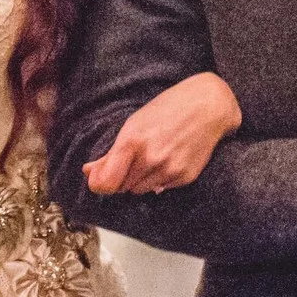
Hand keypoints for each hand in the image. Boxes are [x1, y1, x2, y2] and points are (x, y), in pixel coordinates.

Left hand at [83, 72, 242, 194]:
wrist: (207, 106)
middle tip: (132, 158)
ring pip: (141, 190)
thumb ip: (111, 153)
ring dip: (140, 179)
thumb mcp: (134, 124)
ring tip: (152, 156)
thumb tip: (88, 172)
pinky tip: (168, 159)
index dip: (99, 183)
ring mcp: (169, 169)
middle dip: (122, 176)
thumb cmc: (168, 109)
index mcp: (133, 141)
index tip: (99, 180)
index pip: (107, 182)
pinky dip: (159, 179)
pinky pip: (161, 189)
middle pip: (122, 187)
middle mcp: (151, 158)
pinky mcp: (185, 177)